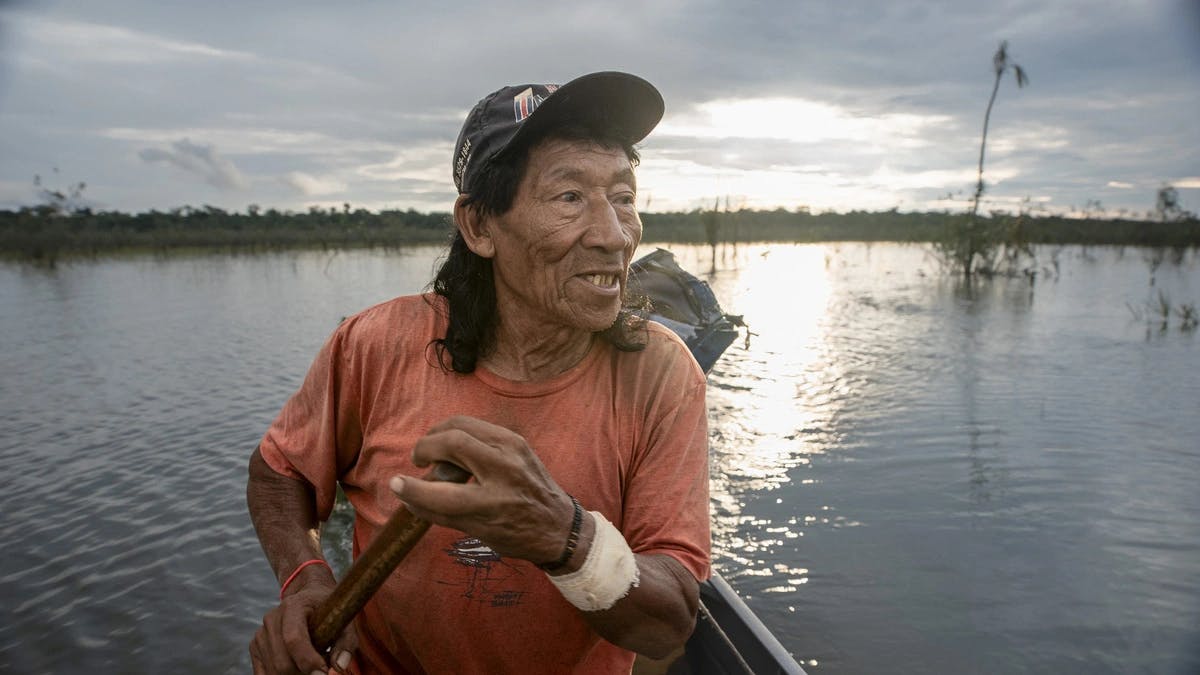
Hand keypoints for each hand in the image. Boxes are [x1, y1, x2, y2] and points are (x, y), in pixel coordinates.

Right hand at [249, 575, 357, 674]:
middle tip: (319, 670)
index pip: (294, 639)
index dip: (308, 661)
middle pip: (282, 662)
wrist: (309, 597)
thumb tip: (339, 666)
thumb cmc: (328, 609)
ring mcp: (261, 633)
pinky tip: (297, 668)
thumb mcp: (342, 619)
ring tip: (310, 665)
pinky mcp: (255, 646)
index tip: (323, 673)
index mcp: (293, 606)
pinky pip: (263, 673)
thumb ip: (345, 642)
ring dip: (294, 674)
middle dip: (303, 673)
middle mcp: (272, 618)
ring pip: (273, 671)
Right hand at [389, 415, 573, 564]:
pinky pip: (478, 425)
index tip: (396, 485)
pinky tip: (453, 445)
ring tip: (432, 448)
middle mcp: (504, 473)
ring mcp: (513, 451)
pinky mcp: (517, 440)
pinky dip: (459, 431)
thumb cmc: (516, 535)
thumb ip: (440, 512)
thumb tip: (404, 494)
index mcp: (492, 506)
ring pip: (463, 424)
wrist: (559, 525)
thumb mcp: (478, 532)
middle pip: (452, 442)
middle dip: (425, 447)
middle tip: (418, 460)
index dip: (411, 489)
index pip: (441, 494)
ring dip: (439, 432)